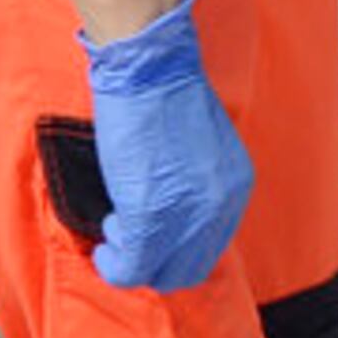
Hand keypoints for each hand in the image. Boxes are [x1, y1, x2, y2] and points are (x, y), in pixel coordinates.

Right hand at [79, 0, 251, 292]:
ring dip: (132, 261)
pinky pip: (131, 265)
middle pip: (189, 268)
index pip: (210, 245)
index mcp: (233, 184)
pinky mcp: (150, 218)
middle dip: (155, 263)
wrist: (148, 65)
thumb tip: (170, 212)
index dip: (175, 249)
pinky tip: (104, 244)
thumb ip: (195, 182)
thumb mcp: (200, 145)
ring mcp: (187, 216)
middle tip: (128, 243)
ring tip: (115, 231)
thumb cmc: (164, 90)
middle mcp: (219, 206)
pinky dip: (113, 263)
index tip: (151, 240)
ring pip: (160, 273)